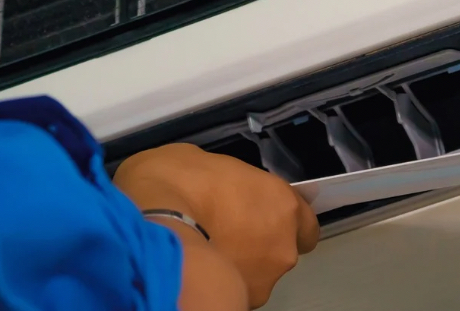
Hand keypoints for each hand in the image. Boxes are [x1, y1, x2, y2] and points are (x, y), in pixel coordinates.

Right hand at [114, 143, 319, 308]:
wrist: (154, 226)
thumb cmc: (178, 181)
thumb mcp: (211, 163)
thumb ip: (233, 185)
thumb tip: (223, 192)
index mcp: (283, 204)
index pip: (306, 224)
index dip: (284, 222)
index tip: (262, 219)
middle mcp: (283, 246)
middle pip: (280, 250)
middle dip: (259, 245)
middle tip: (224, 234)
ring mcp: (262, 280)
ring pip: (257, 275)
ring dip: (239, 266)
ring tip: (206, 253)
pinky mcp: (236, 301)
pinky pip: (233, 290)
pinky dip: (220, 282)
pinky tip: (197, 269)